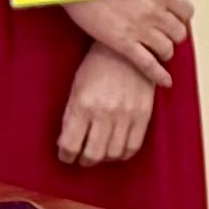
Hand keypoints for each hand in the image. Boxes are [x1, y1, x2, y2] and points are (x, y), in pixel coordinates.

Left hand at [56, 51, 156, 170]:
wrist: (126, 48)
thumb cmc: (96, 66)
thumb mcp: (76, 87)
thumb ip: (71, 116)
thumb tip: (65, 144)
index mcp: (82, 104)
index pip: (70, 145)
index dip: (66, 156)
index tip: (67, 156)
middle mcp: (104, 112)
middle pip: (92, 154)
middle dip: (84, 160)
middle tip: (82, 158)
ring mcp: (126, 114)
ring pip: (113, 154)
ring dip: (104, 158)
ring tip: (100, 153)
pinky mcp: (143, 114)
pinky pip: (133, 146)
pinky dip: (123, 154)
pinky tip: (117, 149)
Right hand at [78, 0, 197, 77]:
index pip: (187, 11)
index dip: (182, 16)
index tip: (175, 18)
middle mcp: (156, 12)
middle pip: (179, 32)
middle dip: (174, 35)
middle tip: (166, 35)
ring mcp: (141, 29)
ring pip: (167, 49)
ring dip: (166, 51)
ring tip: (159, 51)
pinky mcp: (124, 43)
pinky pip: (148, 64)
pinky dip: (159, 75)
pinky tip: (165, 81)